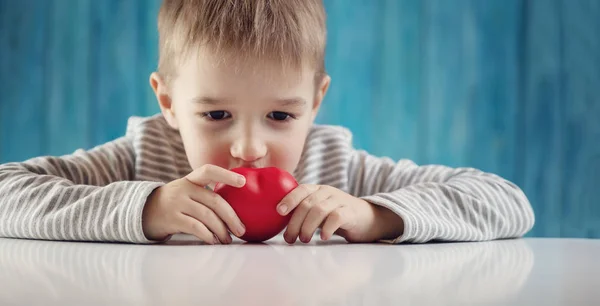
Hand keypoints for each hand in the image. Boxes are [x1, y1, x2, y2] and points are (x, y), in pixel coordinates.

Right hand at [142, 164, 246, 243]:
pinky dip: (208, 235)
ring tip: (228, 239)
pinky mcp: (171, 218)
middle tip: (241, 230)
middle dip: (232, 217)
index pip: (209, 171)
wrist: (142, 211)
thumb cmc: (174, 203)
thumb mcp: (186, 192)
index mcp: (190, 180)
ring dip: (221, 230)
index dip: (227, 175)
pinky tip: (214, 241)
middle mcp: (183, 188)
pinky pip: (195, 227)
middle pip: (214, 201)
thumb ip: (206, 195)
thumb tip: (237, 208)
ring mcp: (176, 203)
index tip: (243, 182)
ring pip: (207, 216)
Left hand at [277, 184, 403, 243]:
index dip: (289, 199)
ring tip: (304, 240)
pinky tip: (323, 237)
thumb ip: (303, 212)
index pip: (300, 190)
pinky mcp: (350, 213)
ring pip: (319, 210)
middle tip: (290, 238)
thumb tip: (279, 225)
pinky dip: (327, 228)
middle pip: (307, 204)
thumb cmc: (337, 216)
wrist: (367, 218)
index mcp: (317, 190)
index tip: (278, 211)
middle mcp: (328, 192)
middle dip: (295, 222)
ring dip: (308, 226)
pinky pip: (336, 217)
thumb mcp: (319, 210)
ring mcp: (340, 201)